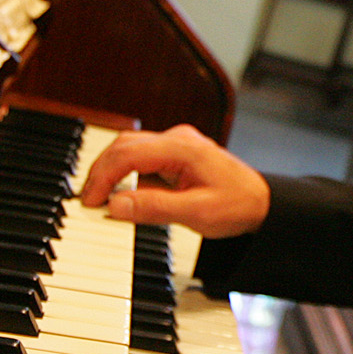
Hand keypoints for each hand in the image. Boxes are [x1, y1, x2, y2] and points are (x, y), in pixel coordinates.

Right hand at [77, 124, 269, 236]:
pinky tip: (123, 195)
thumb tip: (116, 205)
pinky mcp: (177, 156)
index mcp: (182, 148)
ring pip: (131, 150)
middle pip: (124, 146)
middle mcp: (177, 140)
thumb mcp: (196, 214)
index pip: (128, 153)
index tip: (91, 200)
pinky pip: (143, 160)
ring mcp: (177, 145)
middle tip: (88, 200)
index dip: (103, 176)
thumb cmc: (238, 205)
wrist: (264, 203)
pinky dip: (127, 175)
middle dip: (101, 172)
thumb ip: (154, 208)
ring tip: (100, 199)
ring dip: (112, 171)